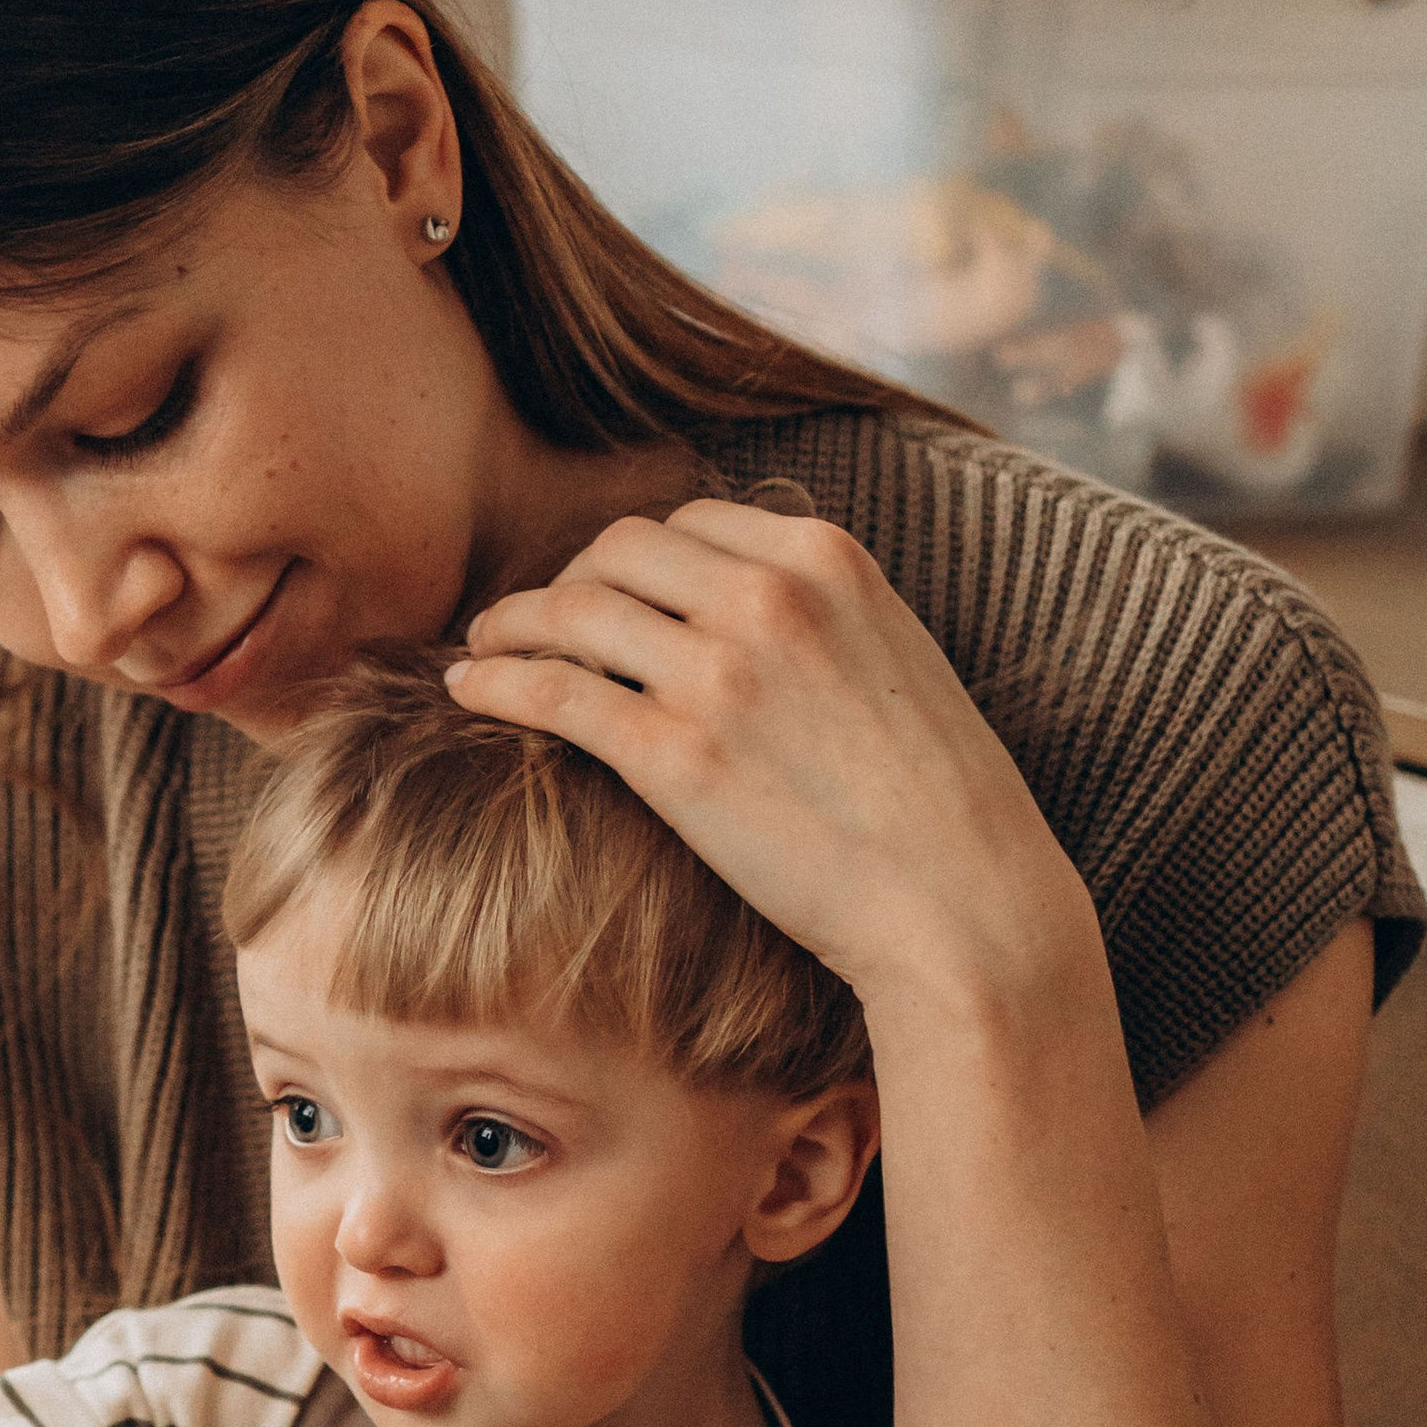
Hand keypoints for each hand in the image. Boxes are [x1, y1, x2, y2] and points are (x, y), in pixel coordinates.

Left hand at [447, 499, 1084, 1012]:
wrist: (960, 903)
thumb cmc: (937, 808)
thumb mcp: (894, 663)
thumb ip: (820, 620)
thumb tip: (745, 614)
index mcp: (828, 560)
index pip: (691, 523)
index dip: (630, 559)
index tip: (602, 594)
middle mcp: (768, 596)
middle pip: (618, 551)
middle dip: (565, 580)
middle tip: (530, 624)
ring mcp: (718, 672)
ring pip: (572, 609)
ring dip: (511, 623)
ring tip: (483, 649)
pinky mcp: (675, 756)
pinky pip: (553, 691)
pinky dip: (496, 680)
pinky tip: (466, 689)